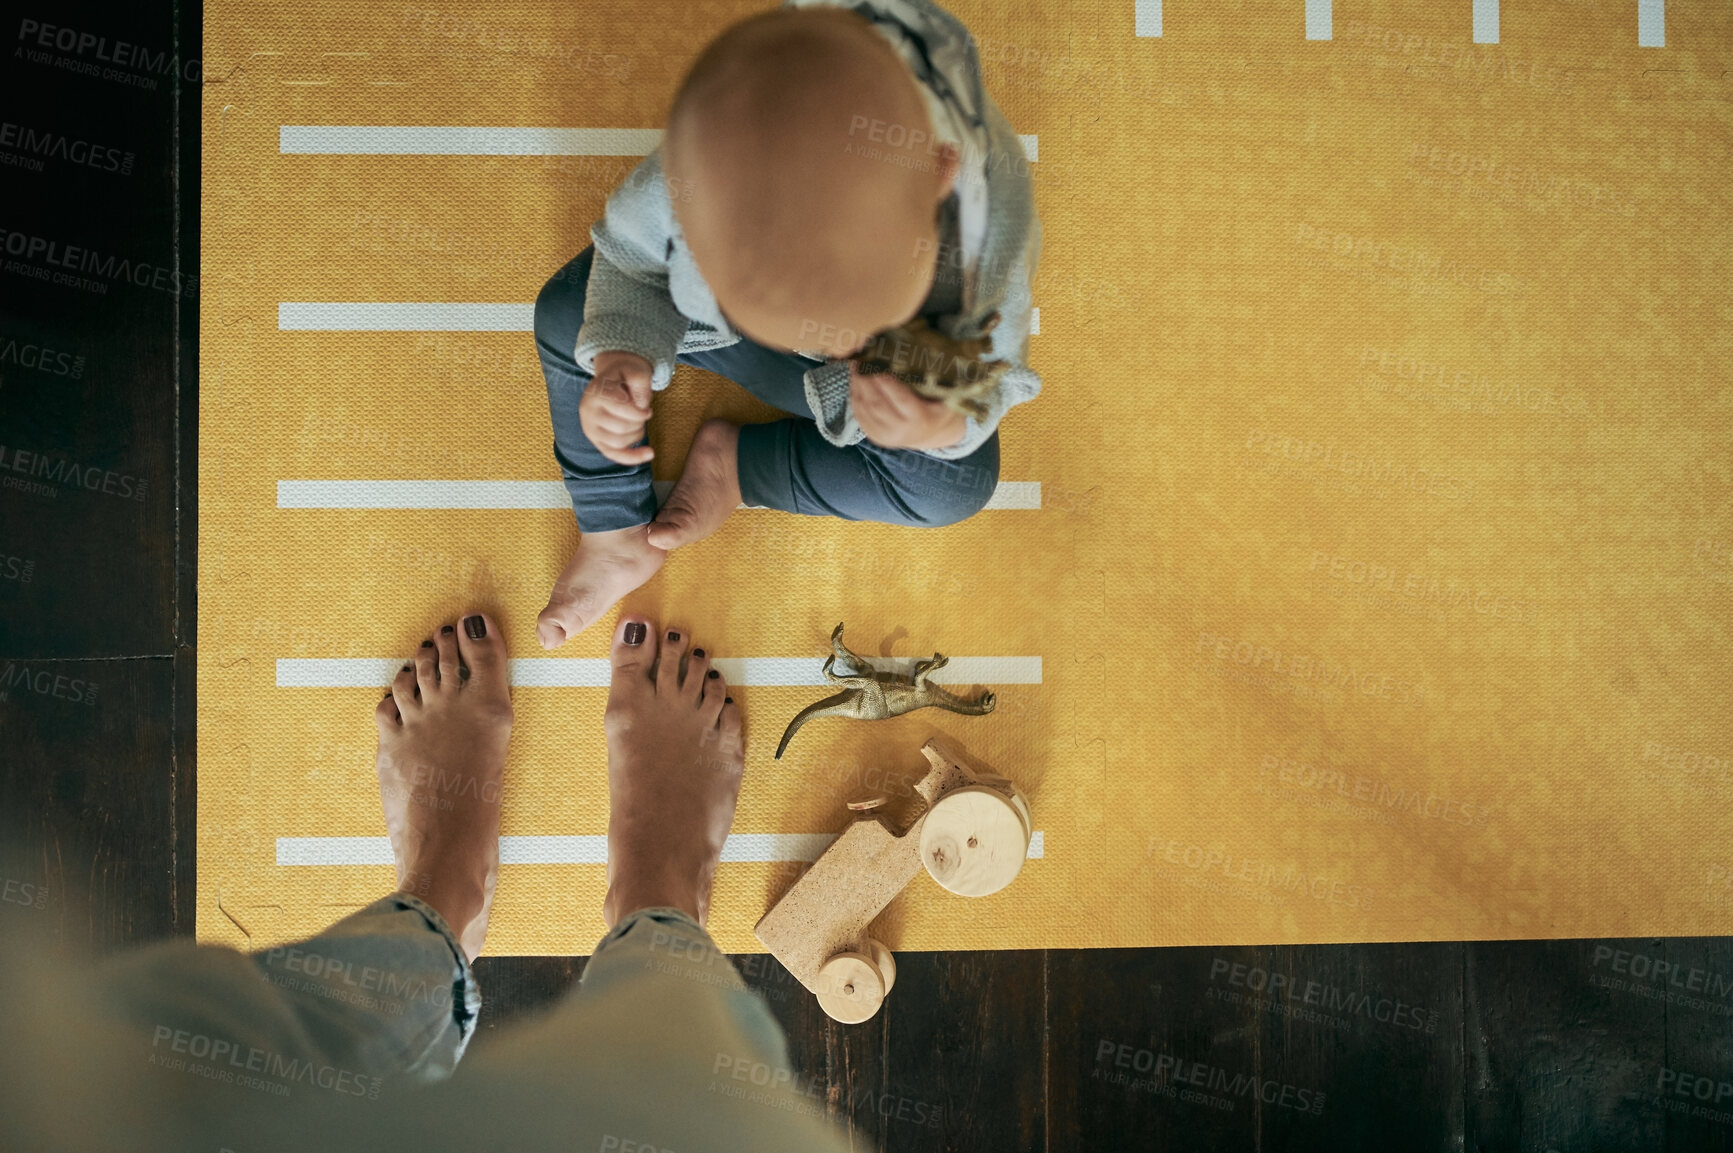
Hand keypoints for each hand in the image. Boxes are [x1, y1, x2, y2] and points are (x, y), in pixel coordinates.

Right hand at [582, 351, 655, 464]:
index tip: (647, 408)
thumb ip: (640, 380)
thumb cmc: (624, 376)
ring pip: (619, 443)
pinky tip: (649, 453)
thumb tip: (641, 406)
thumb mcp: (634, 369)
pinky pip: (613, 455)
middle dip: (639, 422)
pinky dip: (632, 457)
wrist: (610, 380)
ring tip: (638, 421)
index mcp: (596, 392)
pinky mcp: (596, 440)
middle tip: (643, 413)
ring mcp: (589, 428)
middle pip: (622, 427)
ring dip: (637, 434)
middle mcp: (588, 411)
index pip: (621, 409)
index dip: (641, 411)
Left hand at [848, 363, 968, 450]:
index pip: (900, 398)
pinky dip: (854, 396)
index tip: (875, 361)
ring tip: (855, 366)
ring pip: (864, 409)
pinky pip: (859, 415)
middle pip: (877, 403)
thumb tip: (926, 350)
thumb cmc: (938, 408)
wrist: (931, 434)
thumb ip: (936, 378)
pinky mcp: (874, 436)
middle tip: (860, 359)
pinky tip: (855, 380)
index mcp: (920, 419)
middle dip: (865, 380)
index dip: (885, 380)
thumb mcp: (945, 395)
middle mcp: (900, 431)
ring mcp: (885, 436)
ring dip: (856, 385)